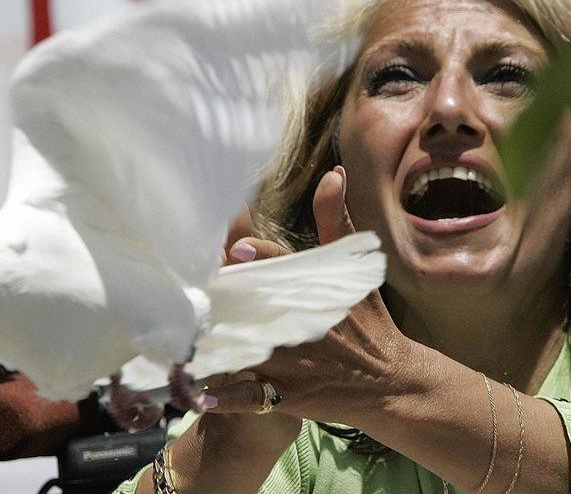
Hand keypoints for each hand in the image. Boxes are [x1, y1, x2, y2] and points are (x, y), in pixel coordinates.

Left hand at [206, 166, 413, 430]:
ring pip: (244, 350)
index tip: (237, 251)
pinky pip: (249, 398)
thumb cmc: (368, 322)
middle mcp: (301, 326)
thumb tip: (334, 173)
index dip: (259, 259)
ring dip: (213, 345)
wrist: (391, 382)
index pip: (284, 268)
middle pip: (253, 307)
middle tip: (191, 292)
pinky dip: (225, 396)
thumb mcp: (355, 271)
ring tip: (179, 337)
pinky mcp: (287, 394)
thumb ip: (336, 222)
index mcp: (315, 292)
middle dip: (223, 300)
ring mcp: (293, 363)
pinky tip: (198, 390)